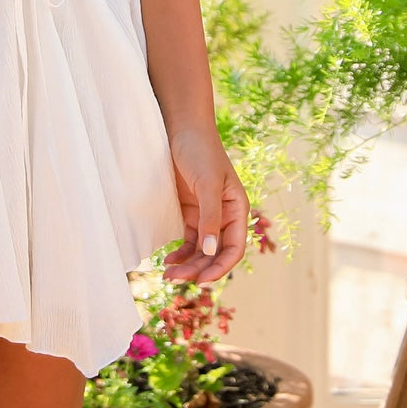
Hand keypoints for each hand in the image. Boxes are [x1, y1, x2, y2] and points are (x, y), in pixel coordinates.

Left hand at [161, 124, 249, 284]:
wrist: (182, 128)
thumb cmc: (201, 151)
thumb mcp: (208, 184)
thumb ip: (210, 218)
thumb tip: (212, 251)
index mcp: (237, 210)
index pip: (234, 248)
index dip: (220, 267)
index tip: (202, 279)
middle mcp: (224, 216)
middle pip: (215, 253)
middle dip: (198, 268)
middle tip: (175, 279)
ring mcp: (206, 214)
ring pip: (200, 249)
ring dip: (188, 264)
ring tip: (168, 275)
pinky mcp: (189, 211)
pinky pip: (188, 239)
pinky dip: (180, 251)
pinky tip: (169, 260)